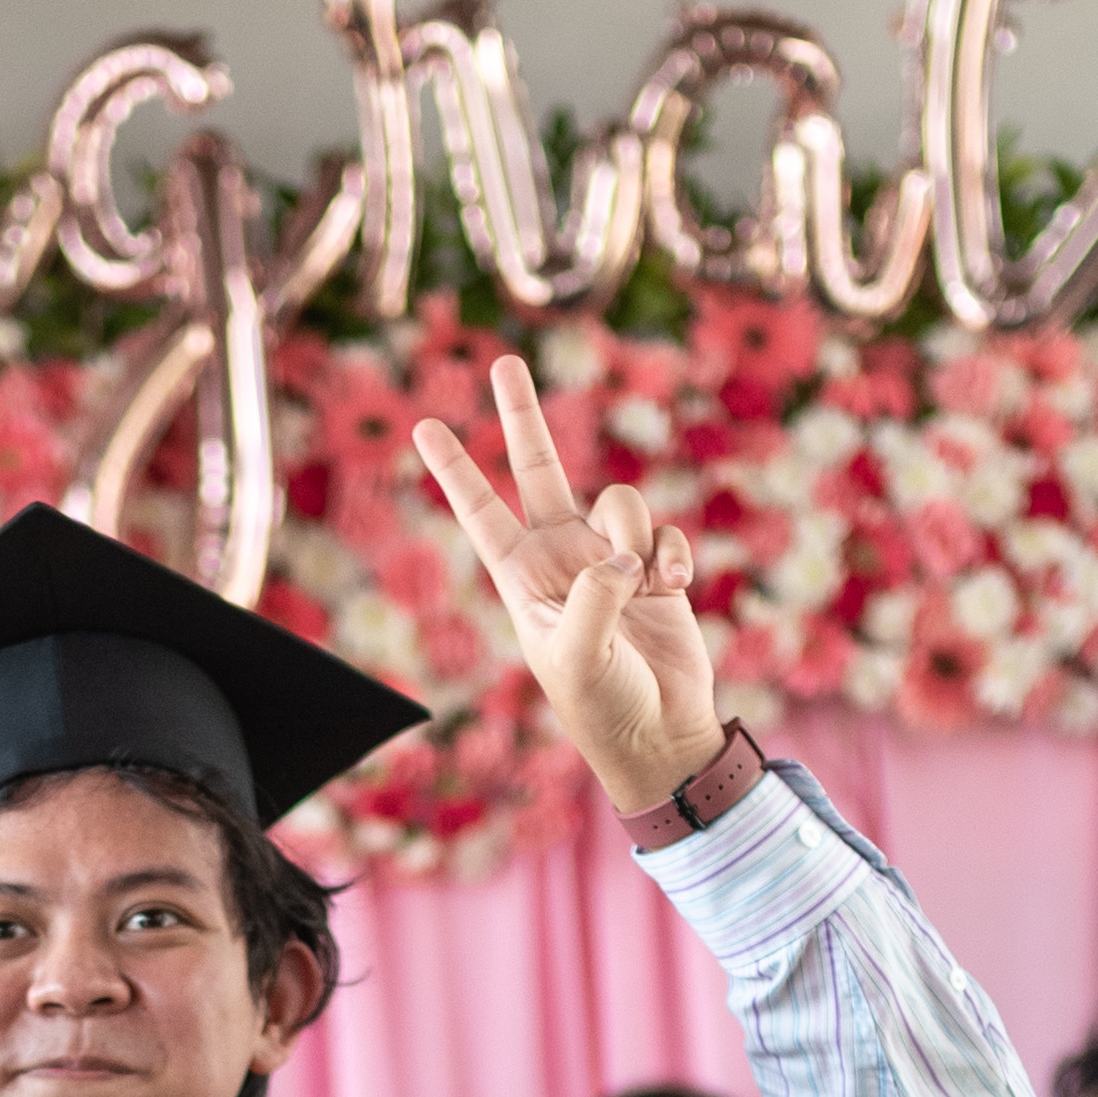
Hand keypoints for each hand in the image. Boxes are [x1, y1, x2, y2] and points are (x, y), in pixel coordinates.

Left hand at [412, 352, 724, 816]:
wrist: (660, 735)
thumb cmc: (603, 706)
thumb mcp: (577, 654)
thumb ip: (592, 595)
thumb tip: (621, 556)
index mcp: (522, 577)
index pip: (480, 510)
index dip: (455, 468)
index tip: (424, 425)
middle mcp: (561, 557)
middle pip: (538, 468)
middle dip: (521, 416)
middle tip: (501, 361)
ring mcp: (610, 559)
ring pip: (620, 502)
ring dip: (636, 535)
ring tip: (642, 589)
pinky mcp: (657, 569)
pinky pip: (666, 531)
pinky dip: (673, 556)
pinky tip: (672, 594)